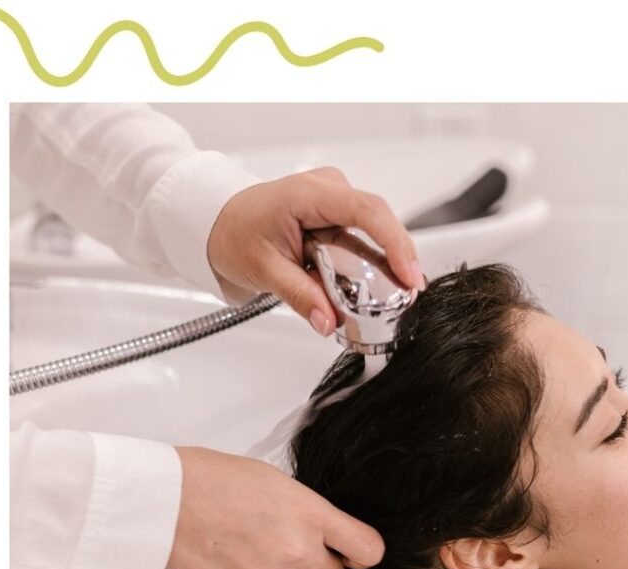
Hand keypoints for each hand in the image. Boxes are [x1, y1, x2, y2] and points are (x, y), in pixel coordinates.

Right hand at [165, 446, 383, 568]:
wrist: (165, 499)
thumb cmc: (213, 480)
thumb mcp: (276, 482)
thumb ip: (307, 512)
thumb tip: (324, 534)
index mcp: (310, 513)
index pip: (367, 548)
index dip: (362, 553)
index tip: (353, 553)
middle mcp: (298, 549)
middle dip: (317, 564)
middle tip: (288, 546)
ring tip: (262, 558)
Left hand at [206, 166, 424, 334]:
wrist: (217, 222)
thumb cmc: (235, 233)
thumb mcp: (264, 270)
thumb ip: (300, 297)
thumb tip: (328, 321)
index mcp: (309, 194)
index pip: (366, 211)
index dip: (395, 242)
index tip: (408, 275)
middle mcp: (329, 190)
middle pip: (379, 221)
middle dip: (398, 258)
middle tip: (410, 294)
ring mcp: (335, 201)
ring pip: (374, 232)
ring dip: (385, 264)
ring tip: (396, 295)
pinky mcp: (337, 216)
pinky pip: (363, 239)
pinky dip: (371, 262)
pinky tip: (378, 285)